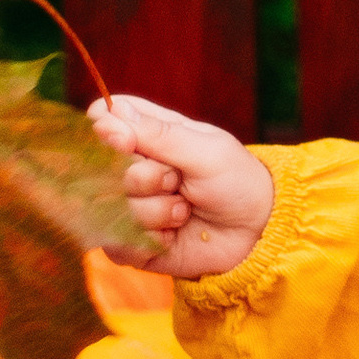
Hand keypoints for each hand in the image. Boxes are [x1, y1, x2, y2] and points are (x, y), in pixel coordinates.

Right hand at [87, 93, 276, 282]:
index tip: (128, 141)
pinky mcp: (126, 243)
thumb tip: (109, 115)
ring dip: (158, 211)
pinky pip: (119, 242)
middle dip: (148, 177)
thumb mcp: (206, 150)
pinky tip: (175, 235)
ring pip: (113, 207)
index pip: (102, 119)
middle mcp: (130, 167)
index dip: (107, 131)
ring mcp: (125, 205)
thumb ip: (159, 134)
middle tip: (179, 181)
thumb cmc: (236, 181)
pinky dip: (154, 240)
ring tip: (185, 209)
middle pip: (102, 166)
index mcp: (147, 132)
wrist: (256, 232)